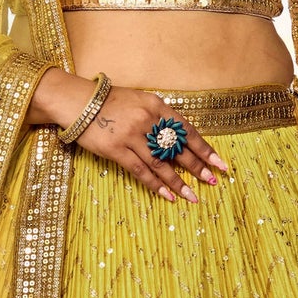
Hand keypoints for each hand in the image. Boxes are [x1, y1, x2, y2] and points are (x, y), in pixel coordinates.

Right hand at [73, 84, 228, 202]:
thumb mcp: (141, 101)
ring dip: (178, 182)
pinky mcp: (116, 150)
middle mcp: (147, 121)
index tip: (218, 163)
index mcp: (157, 106)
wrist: (79, 102)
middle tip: (211, 181)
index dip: (204, 149)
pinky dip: (156, 185)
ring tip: (192, 196)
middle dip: (197, 167)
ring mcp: (132, 136)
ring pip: (161, 164)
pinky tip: (168, 196)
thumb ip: (159, 117)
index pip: (187, 131)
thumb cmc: (111, 102)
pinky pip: (141, 171)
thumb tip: (179, 140)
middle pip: (178, 149)